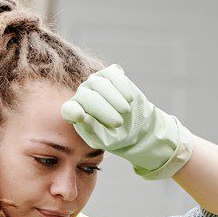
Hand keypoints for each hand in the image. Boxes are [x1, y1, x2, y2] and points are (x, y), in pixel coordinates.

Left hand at [62, 65, 195, 180]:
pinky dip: (122, 88)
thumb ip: (88, 126)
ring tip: (126, 113)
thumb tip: (72, 110)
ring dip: (114, 99)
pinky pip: (114, 75)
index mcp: (78, 112)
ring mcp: (100, 83)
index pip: (72, 106)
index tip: (94, 122)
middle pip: (86, 92)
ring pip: (99, 82)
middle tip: (119, 122)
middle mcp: (86, 94)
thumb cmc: (122, 141)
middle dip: (102, 108)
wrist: (145, 133)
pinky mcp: (114, 76)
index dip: (81, 112)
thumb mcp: (105, 140)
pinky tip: (130, 101)